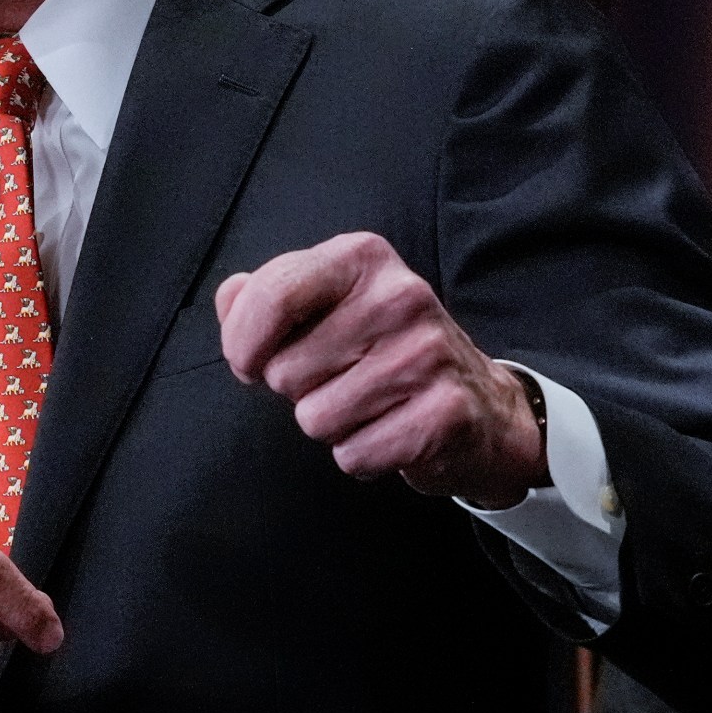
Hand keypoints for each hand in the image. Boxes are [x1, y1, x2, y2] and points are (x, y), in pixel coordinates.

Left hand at [215, 231, 546, 506]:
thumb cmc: (381, 350)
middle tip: (341, 379)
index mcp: (362, 257)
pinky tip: (390, 431)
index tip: (249, 363)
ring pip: (316, 419)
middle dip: (298, 389)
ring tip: (367, 405)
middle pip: (285, 371)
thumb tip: (231, 297)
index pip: (273, 296)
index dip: (243, 343)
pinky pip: (354, 455)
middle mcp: (401, 295)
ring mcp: (428, 353)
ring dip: (331, 425)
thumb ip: (266, 297)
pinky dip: (362, 456)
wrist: (480, 403)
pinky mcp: (446, 412)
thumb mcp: (325, 304)